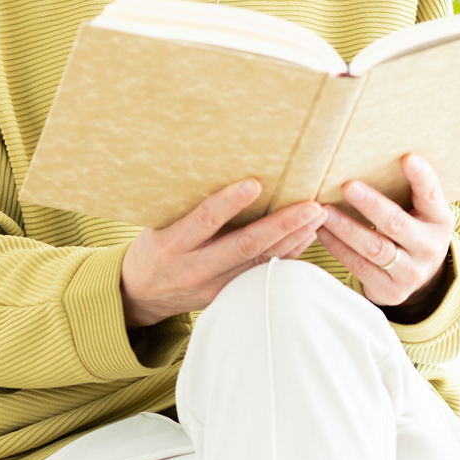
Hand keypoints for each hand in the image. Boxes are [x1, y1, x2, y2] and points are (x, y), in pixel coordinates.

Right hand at [121, 179, 323, 327]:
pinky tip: (306, 236)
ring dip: (293, 238)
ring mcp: (214, 287)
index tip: (256, 183)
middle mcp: (196, 268)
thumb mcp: (158, 221)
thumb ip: (187, 202)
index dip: (230, 202)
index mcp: (173, 244)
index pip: (205, 220)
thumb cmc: (154, 244)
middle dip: (282, 225)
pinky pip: (262, 273)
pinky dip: (286, 254)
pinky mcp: (228, 296)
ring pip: (260, 262)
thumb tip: (223, 162)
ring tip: (318, 216)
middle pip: (245, 246)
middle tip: (312, 206)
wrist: (142, 294)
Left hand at [316, 154, 454, 309]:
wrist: (419, 275)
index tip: (407, 158)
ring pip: (374, 247)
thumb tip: (374, 148)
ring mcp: (410, 272)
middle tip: (347, 185)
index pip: (432, 194)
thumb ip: (410, 187)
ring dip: (346, 227)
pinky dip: (338, 248)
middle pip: (397, 223)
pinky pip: (359, 267)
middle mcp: (429, 247)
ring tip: (324, 210)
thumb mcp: (422, 209)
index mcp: (440, 220)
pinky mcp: (390, 290)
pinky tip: (322, 232)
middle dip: (371, 204)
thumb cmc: (413, 227)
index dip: (421, 177)